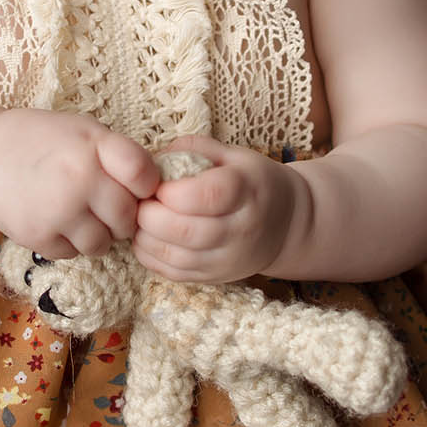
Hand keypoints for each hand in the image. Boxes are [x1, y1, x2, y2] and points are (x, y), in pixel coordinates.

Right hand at [0, 108, 160, 257]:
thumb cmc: (44, 141)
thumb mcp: (85, 132)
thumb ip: (120, 156)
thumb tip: (158, 193)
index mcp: (94, 146)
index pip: (145, 177)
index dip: (146, 188)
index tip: (135, 188)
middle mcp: (79, 178)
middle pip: (127, 219)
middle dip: (122, 219)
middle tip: (105, 208)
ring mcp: (58, 210)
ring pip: (103, 244)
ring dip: (97, 236)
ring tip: (79, 215)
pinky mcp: (38, 236)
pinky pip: (73, 254)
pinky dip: (68, 243)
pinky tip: (55, 221)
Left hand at [132, 136, 306, 282]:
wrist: (286, 224)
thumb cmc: (251, 183)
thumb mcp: (233, 155)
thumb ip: (194, 149)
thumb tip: (154, 159)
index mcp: (248, 190)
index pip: (209, 195)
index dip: (173, 191)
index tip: (157, 184)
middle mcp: (242, 229)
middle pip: (188, 231)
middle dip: (151, 215)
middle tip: (141, 202)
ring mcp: (229, 259)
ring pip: (177, 257)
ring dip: (146, 237)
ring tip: (142, 218)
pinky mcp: (215, 277)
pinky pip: (174, 273)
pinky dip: (150, 256)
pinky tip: (147, 237)